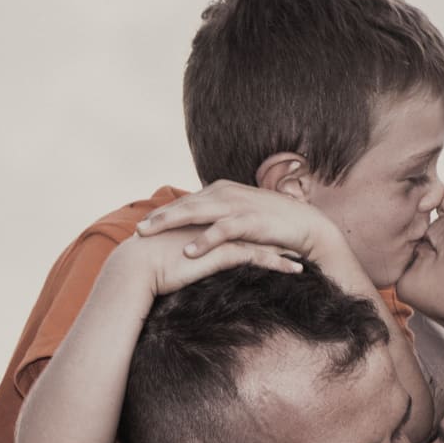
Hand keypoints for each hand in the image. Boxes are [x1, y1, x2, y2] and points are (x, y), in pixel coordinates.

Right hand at [106, 224, 300, 300]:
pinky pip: (258, 257)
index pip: (235, 222)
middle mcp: (213, 223)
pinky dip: (279, 264)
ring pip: (261, 241)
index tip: (274, 236)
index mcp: (202, 221)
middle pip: (253, 226)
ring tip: (305, 259)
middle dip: (276, 235)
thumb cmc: (148, 265)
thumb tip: (188, 259)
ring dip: (285, 250)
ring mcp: (220, 235)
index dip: (255, 230)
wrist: (136, 267)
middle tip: (298, 241)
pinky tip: (296, 271)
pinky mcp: (223, 252)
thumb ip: (185, 252)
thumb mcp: (172, 255)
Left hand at [136, 181, 342, 266]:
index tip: (143, 225)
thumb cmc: (273, 225)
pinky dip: (204, 241)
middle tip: (136, 230)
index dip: (164, 213)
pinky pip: (221, 231)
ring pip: (195, 212)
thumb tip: (200, 231)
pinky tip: (187, 252)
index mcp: (221, 191)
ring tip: (148, 235)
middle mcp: (225, 193)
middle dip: (159, 217)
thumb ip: (220, 218)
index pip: (186, 202)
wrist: (306, 226)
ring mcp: (237, 205)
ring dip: (170, 223)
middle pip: (184, 204)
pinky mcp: (250, 221)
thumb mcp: (241, 217)